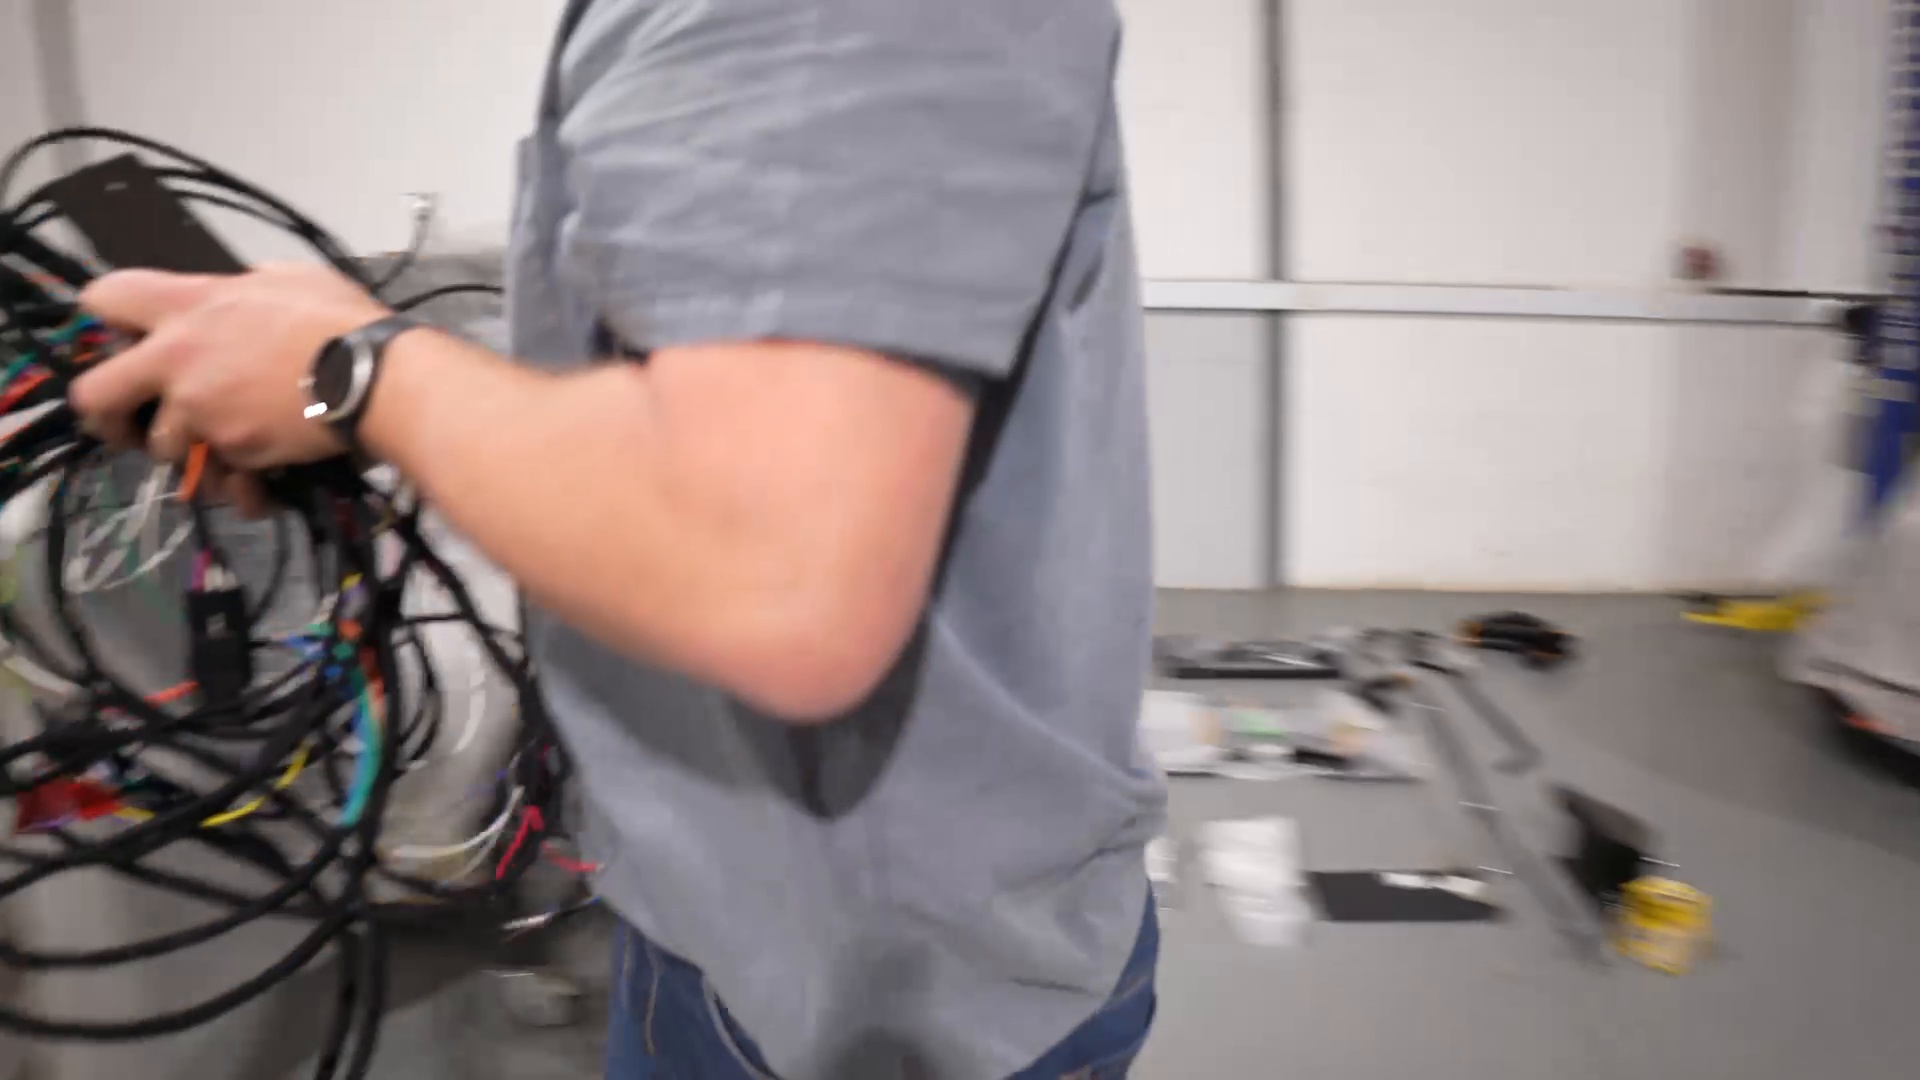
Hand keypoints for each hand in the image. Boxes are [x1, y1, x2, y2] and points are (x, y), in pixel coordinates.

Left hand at [71, 263, 390, 471]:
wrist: (377, 377)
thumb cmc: (341, 321)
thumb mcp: (292, 277)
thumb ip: (249, 285)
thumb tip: (245, 290)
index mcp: (188, 305)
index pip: (105, 298)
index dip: (108, 321)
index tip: (128, 342)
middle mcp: (178, 358)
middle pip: (94, 395)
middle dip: (109, 416)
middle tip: (135, 425)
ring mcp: (201, 410)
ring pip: (162, 449)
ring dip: (193, 453)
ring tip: (230, 451)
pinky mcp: (231, 450)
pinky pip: (222, 481)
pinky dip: (241, 489)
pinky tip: (263, 484)